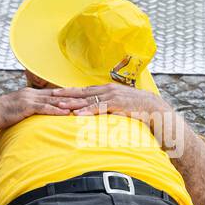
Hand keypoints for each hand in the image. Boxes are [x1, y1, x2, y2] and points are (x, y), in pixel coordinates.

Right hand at [0, 87, 88, 129]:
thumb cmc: (4, 114)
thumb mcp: (20, 108)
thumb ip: (31, 108)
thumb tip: (39, 112)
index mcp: (32, 93)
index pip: (54, 92)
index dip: (69, 93)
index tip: (82, 94)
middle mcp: (33, 93)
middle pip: (58, 94)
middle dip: (74, 96)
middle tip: (89, 97)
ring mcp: (30, 99)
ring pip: (54, 100)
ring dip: (69, 102)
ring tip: (83, 104)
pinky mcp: (27, 107)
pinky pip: (44, 108)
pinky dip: (56, 110)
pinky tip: (66, 112)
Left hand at [54, 84, 171, 124]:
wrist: (155, 109)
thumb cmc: (138, 109)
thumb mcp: (121, 104)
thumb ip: (109, 106)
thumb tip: (99, 111)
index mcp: (107, 89)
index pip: (84, 90)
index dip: (69, 91)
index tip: (55, 92)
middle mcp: (107, 90)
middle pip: (82, 92)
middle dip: (65, 94)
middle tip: (49, 96)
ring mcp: (112, 96)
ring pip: (87, 99)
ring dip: (72, 103)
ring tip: (58, 105)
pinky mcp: (117, 105)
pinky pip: (99, 108)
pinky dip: (88, 111)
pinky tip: (77, 114)